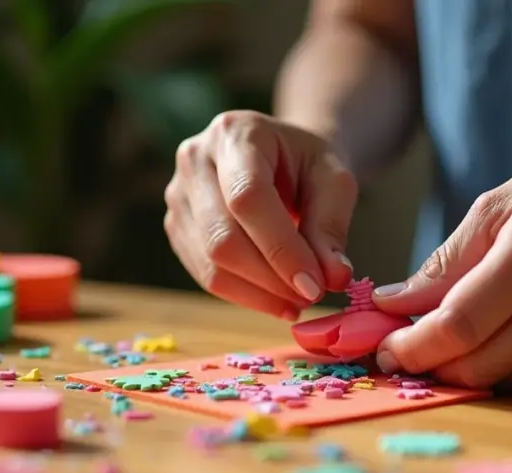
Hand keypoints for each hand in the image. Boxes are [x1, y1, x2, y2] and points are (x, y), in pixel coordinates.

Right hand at [164, 111, 356, 319]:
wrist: (281, 157)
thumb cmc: (308, 164)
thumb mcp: (334, 181)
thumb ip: (331, 226)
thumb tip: (334, 278)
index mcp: (236, 133)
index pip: (247, 197)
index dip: (280, 248)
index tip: (314, 285)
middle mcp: (194, 159)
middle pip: (222, 236)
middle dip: (270, 278)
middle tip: (311, 296)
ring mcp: (178, 195)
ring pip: (210, 263)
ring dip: (258, 293)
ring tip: (297, 300)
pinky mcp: (177, 227)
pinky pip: (204, 274)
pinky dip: (244, 295)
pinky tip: (276, 300)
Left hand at [372, 151, 511, 386]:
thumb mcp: (497, 206)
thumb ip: (445, 262)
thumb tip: (392, 305)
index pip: (463, 321)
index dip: (416, 346)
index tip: (384, 349)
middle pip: (482, 362)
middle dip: (431, 365)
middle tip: (400, 353)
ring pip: (506, 375)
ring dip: (461, 369)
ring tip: (438, 342)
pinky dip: (500, 361)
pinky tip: (489, 336)